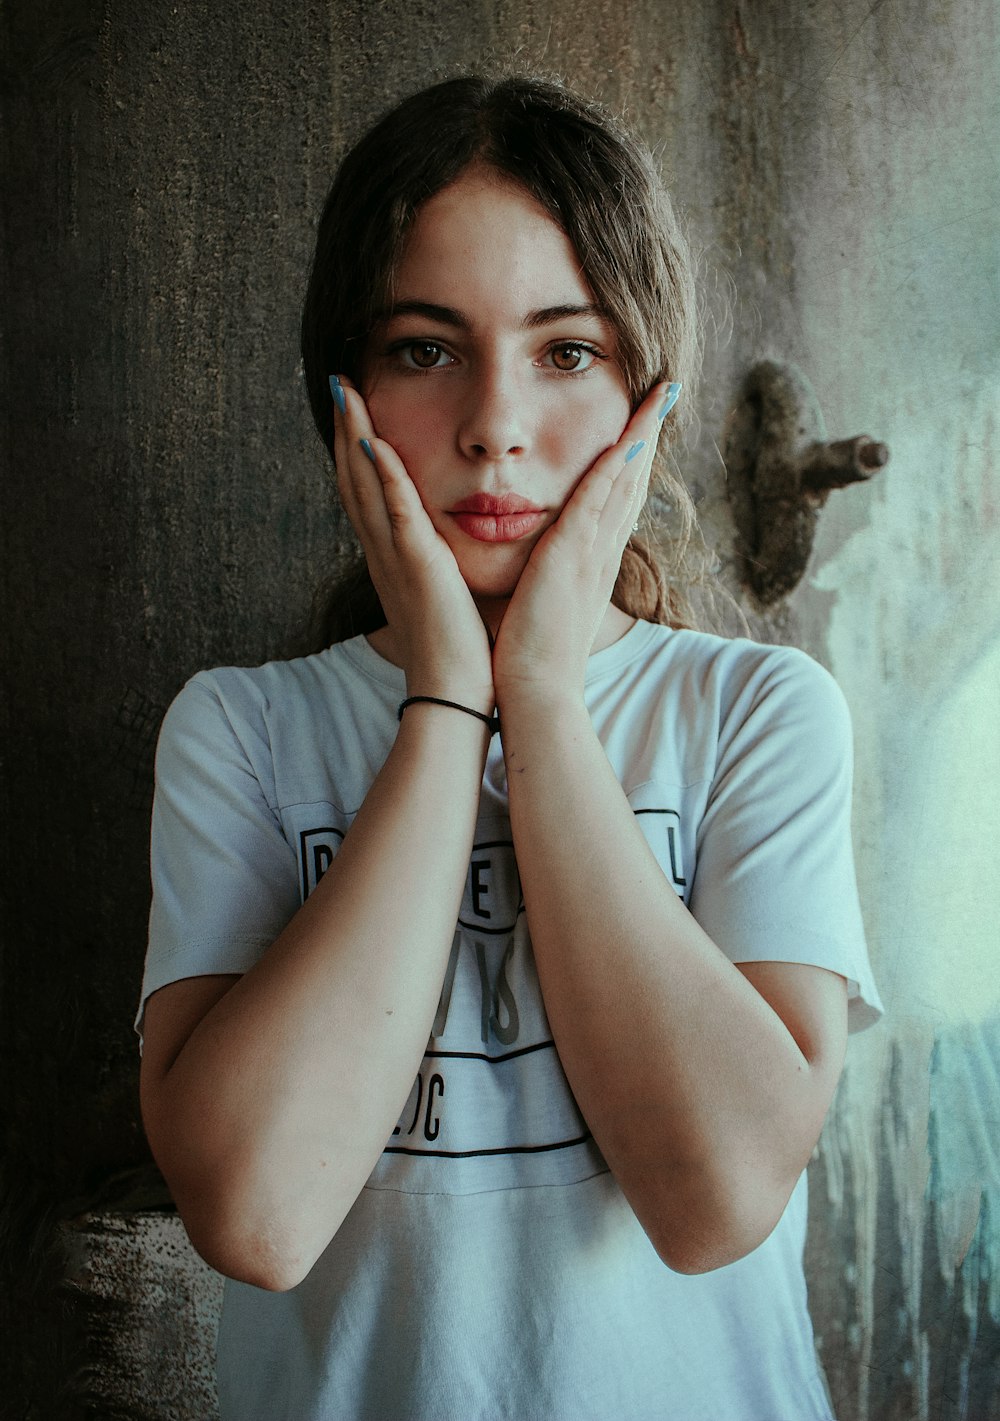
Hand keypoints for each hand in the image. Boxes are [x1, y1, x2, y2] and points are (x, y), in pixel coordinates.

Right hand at [331, 377, 493, 708]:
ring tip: (346, 392)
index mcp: (390, 558)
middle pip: (352, 479)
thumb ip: (435, 565)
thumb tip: (440, 548)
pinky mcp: (417, 566)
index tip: (351, 408)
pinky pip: (395, 512)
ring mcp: (395, 558)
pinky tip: (375, 439)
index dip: (353, 448)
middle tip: (337, 383)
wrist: (455, 690)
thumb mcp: (440, 595)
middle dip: (343, 428)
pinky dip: (383, 475)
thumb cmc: (456, 648)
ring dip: (353, 436)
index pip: (365, 492)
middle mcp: (382, 553)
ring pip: (364, 486)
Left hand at [492, 382, 669, 704]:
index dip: (632, 459)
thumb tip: (538, 564)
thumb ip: (546, 576)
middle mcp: (600, 553)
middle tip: (664, 392)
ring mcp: (590, 554)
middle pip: (633, 481)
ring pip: (623, 482)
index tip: (641, 423)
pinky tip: (625, 436)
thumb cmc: (531, 654)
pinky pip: (597, 502)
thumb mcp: (544, 603)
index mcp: (592, 562)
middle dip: (648, 433)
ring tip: (658, 395)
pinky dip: (613, 467)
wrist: (536, 693)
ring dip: (641, 435)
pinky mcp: (571, 559)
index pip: (618, 499)